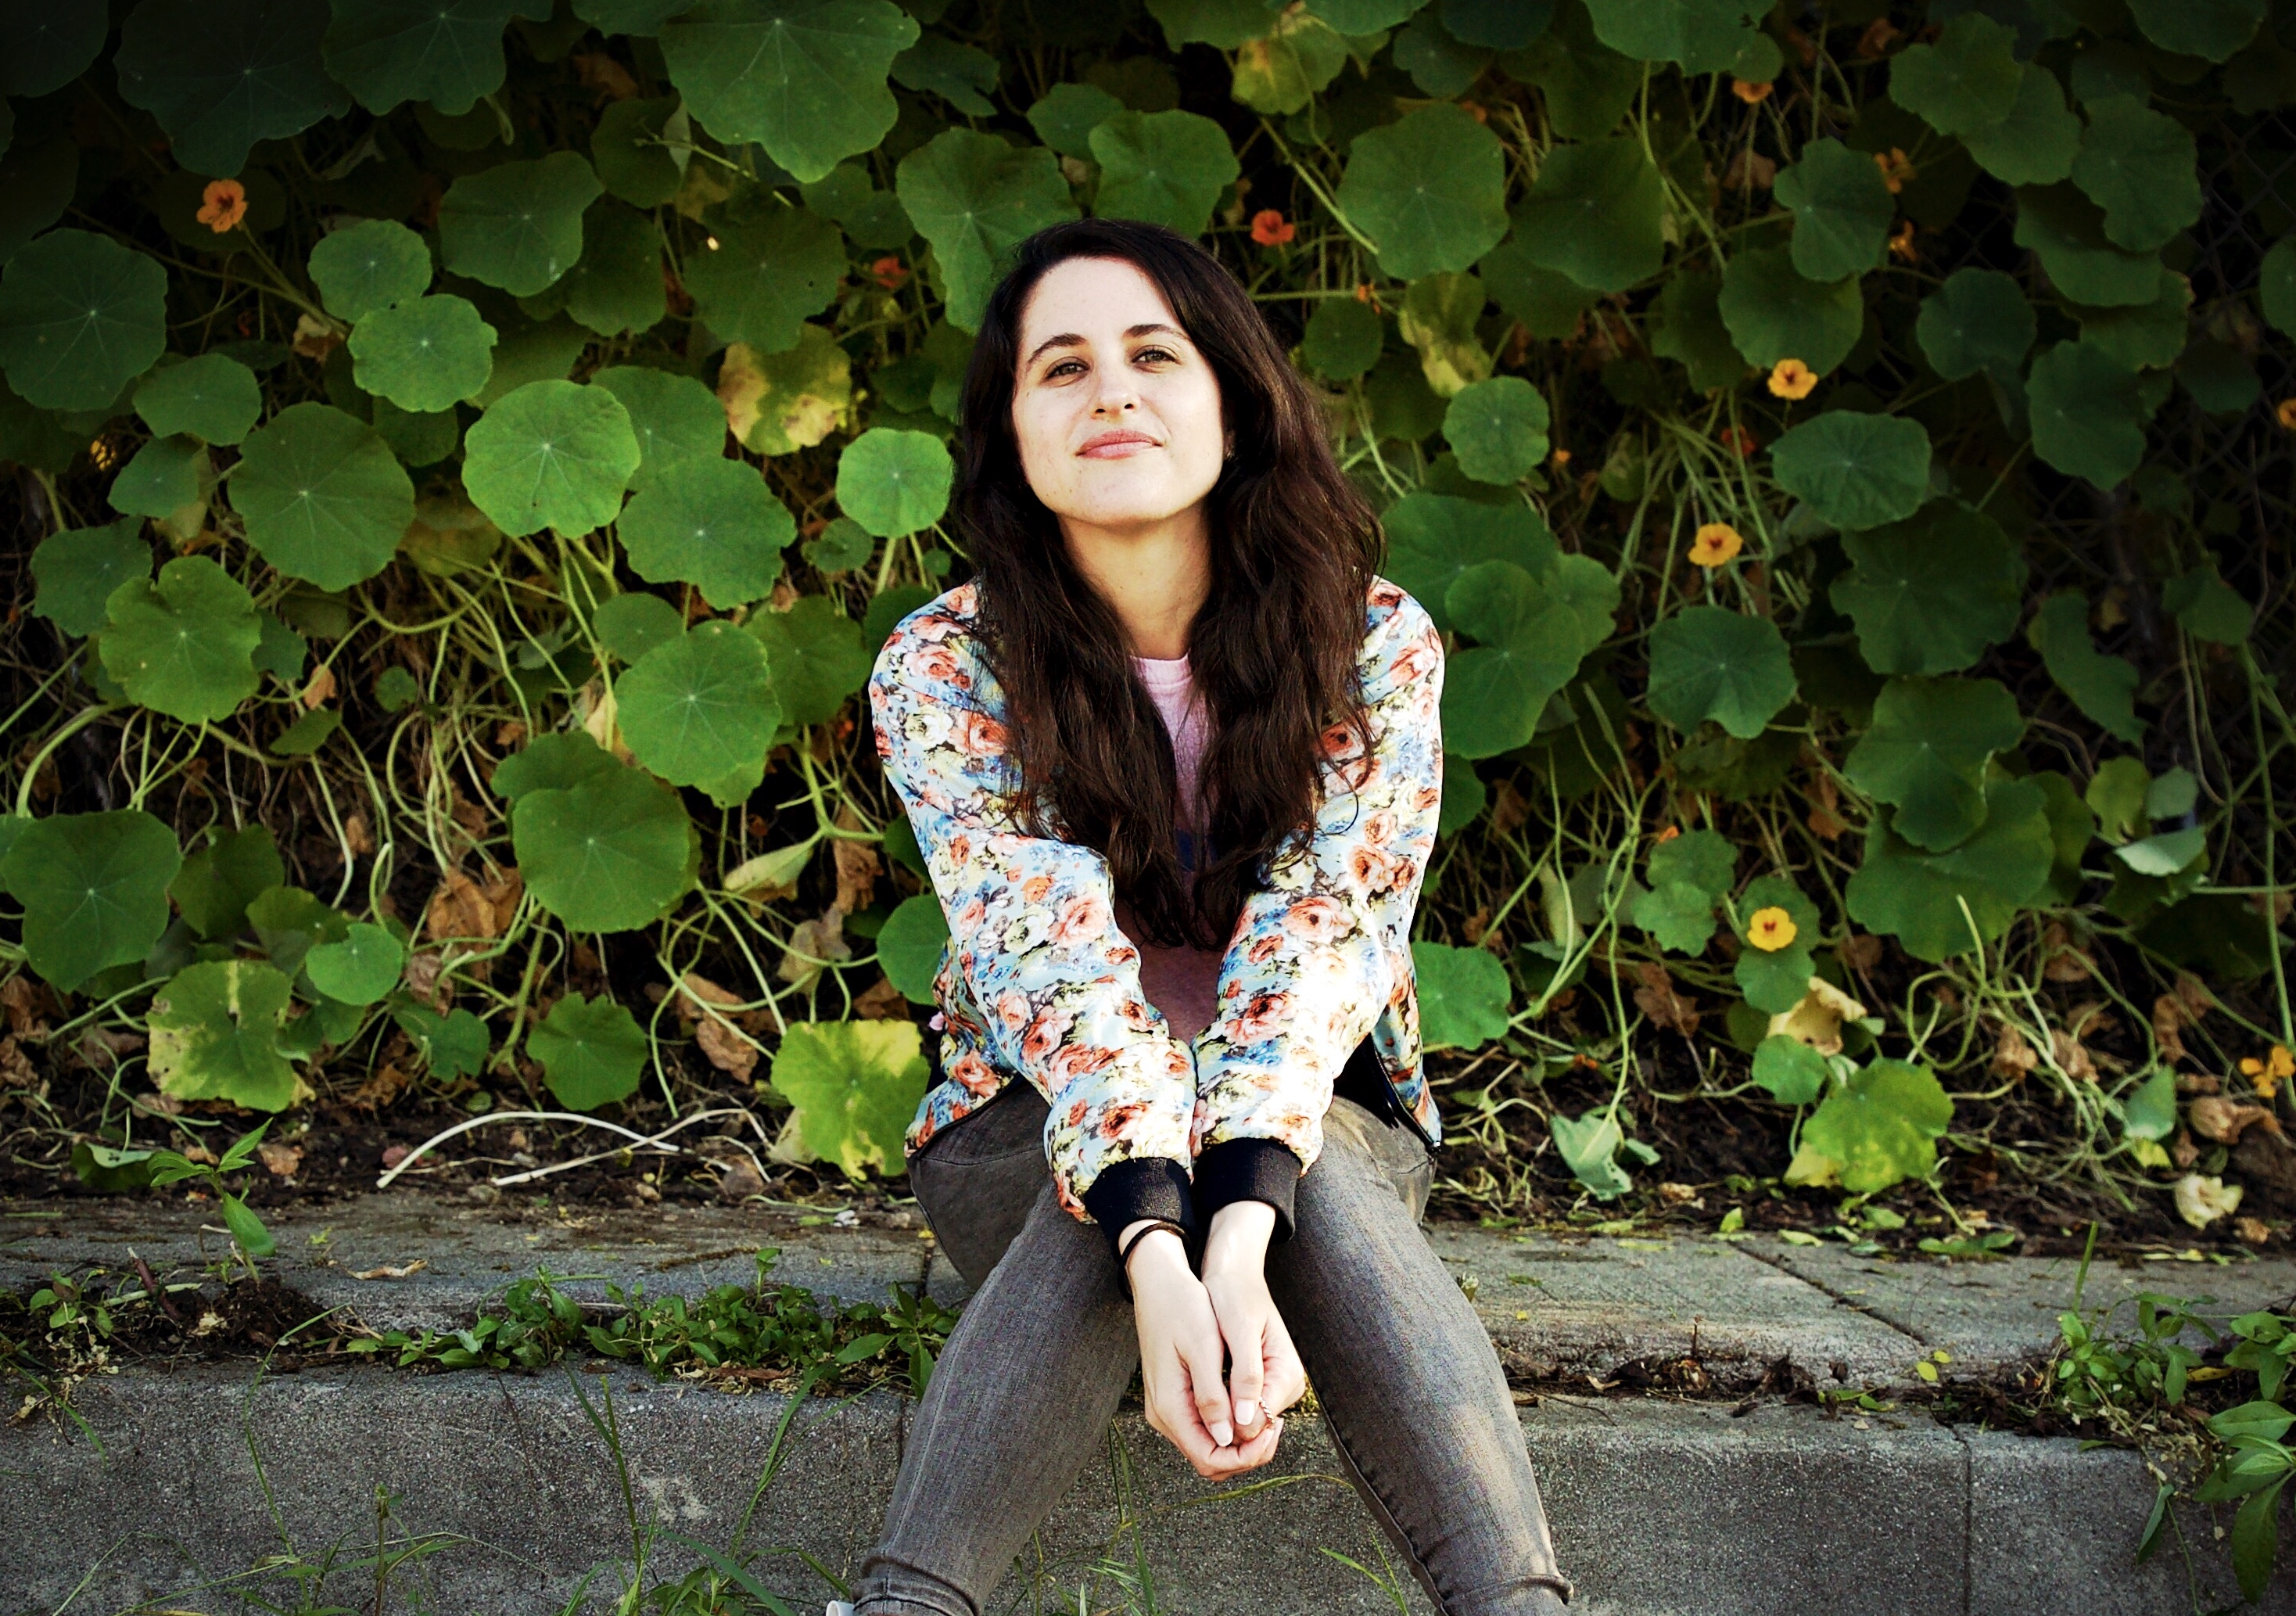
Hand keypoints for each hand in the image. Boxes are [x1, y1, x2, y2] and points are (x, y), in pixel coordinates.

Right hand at [1121, 1222, 1283, 1478]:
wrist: (1159, 1283)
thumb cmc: (1182, 1307)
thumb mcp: (1203, 1347)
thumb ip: (1213, 1396)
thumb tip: (1228, 1437)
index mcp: (1170, 1407)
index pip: (1210, 1459)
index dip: (1246, 1455)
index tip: (1273, 1429)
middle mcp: (1165, 1415)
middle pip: (1210, 1459)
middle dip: (1246, 1451)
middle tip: (1277, 1423)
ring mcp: (1168, 1408)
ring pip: (1209, 1446)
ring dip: (1241, 1439)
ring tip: (1268, 1412)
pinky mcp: (1175, 1397)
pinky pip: (1204, 1427)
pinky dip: (1230, 1424)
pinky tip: (1248, 1402)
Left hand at [1198, 1202, 1306, 1442]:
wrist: (1233, 1274)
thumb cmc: (1234, 1294)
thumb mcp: (1238, 1331)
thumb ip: (1245, 1377)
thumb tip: (1245, 1422)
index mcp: (1287, 1374)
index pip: (1260, 1425)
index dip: (1229, 1431)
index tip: (1197, 1420)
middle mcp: (1287, 1386)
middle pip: (1255, 1432)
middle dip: (1225, 1433)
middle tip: (1189, 1416)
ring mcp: (1275, 1387)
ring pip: (1246, 1426)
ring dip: (1220, 1423)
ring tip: (1191, 1404)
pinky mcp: (1261, 1385)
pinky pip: (1241, 1412)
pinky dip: (1220, 1411)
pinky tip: (1199, 1396)